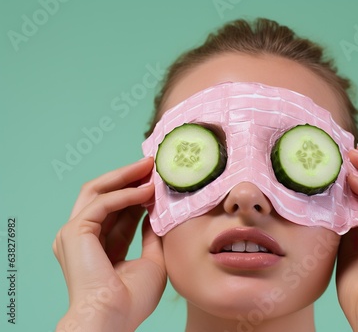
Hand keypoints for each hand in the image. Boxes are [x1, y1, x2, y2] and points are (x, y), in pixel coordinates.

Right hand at [53, 158, 166, 331]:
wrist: (114, 317)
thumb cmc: (132, 299)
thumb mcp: (152, 261)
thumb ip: (151, 236)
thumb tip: (157, 216)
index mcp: (97, 246)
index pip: (117, 210)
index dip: (137, 193)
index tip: (158, 180)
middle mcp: (82, 237)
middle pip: (104, 194)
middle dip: (129, 178)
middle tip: (152, 165)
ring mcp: (74, 233)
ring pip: (97, 191)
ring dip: (125, 177)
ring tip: (150, 167)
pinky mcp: (75, 231)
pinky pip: (102, 202)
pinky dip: (125, 193)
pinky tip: (146, 191)